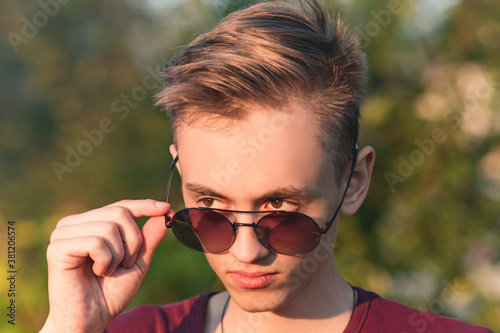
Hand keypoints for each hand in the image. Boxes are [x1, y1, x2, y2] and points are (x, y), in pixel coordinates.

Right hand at [40, 199, 171, 332]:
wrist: (90, 320)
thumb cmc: (110, 292)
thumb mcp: (137, 262)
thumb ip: (149, 238)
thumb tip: (165, 211)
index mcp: (90, 223)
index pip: (121, 206)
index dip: (144, 206)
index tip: (166, 208)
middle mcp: (74, 224)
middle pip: (119, 212)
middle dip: (133, 241)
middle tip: (125, 264)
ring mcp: (62, 234)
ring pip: (109, 227)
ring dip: (118, 255)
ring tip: (108, 271)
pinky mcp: (57, 248)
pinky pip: (96, 242)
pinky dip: (105, 260)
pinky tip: (98, 272)